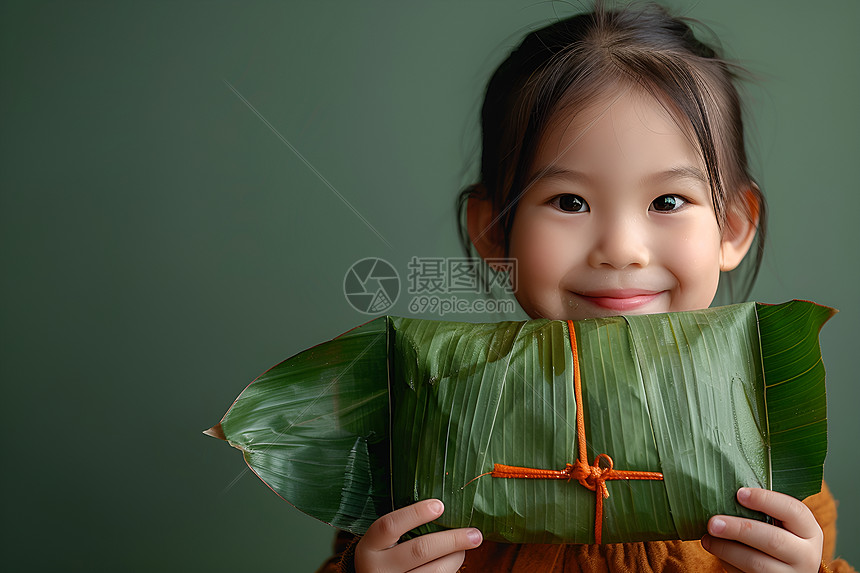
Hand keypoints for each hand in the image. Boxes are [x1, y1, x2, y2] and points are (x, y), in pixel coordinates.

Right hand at [354, 499, 482, 572]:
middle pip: (420, 550)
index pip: (389, 525)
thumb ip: (401, 528)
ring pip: (434, 571)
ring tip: (468, 546)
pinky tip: (455, 560)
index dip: (415, 513)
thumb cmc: (384, 556)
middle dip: (452, 540)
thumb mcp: (382, 542)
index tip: (439, 505)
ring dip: (456, 557)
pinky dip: (450, 569)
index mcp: (369, 547)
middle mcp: (377, 569)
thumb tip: (443, 507)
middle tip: (475, 534)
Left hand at [701, 487, 822, 572]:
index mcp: (810, 531)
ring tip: (707, 538)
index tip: (739, 493)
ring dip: (726, 549)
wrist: (785, 572)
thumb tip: (726, 488)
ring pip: (757, 563)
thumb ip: (764, 510)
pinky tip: (716, 551)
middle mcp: (807, 556)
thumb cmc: (777, 537)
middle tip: (712, 522)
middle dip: (739, 529)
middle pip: (773, 540)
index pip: (793, 510)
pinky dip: (728, 563)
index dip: (766, 500)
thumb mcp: (782, 524)